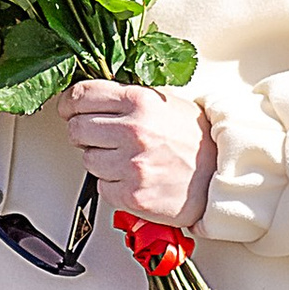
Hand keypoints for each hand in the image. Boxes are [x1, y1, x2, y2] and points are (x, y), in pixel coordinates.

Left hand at [60, 81, 214, 228]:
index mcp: (140, 102)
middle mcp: (134, 131)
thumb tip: (88, 97)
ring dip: (99, 160)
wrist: (220, 176)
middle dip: (83, 133)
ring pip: (86, 159)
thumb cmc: (194, 140)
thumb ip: (126, 97)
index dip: (69, 103)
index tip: (68, 109)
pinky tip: (132, 177)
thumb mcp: (164, 102)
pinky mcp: (131, 194)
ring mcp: (131, 164)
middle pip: (76, 128)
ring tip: (124, 159)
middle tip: (99, 137)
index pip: (82, 95)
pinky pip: (100, 186)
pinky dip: (111, 184)